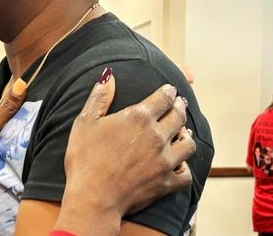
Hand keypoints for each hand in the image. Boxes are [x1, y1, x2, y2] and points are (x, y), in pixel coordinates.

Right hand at [60, 70, 195, 228]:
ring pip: (188, 143)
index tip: (170, 89)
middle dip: (180, 107)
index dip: (168, 91)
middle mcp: (157, 136)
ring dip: (186, 134)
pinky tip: (180, 163)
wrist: (94, 197)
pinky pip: (186, 173)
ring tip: (183, 131)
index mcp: (138, 117)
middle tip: (180, 104)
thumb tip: (108, 75)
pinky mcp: (167, 182)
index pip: (163, 98)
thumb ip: (99, 97)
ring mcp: (165, 160)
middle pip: (178, 116)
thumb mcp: (85, 122)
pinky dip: (185, 167)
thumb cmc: (85, 158)